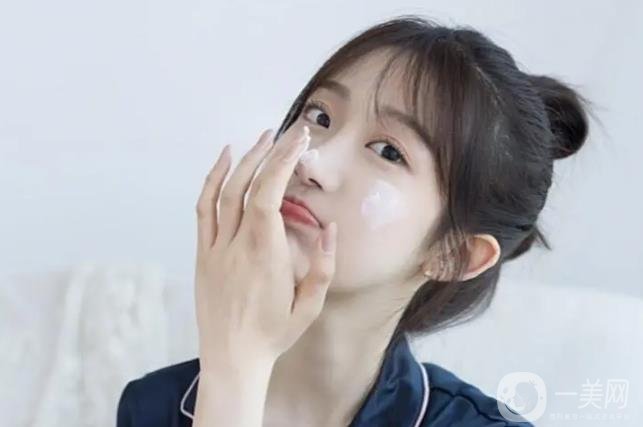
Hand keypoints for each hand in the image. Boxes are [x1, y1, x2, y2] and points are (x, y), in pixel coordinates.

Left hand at [194, 125, 337, 369]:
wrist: (232, 359)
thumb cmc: (273, 334)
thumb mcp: (309, 306)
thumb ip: (323, 266)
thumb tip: (329, 229)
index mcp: (265, 254)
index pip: (269, 194)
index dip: (283, 161)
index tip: (299, 141)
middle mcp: (237, 245)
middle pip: (249, 185)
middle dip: (270, 153)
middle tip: (289, 134)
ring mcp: (215, 248)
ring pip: (224, 192)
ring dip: (243, 160)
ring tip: (262, 138)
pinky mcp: (202, 254)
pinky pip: (204, 209)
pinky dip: (212, 180)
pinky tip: (224, 161)